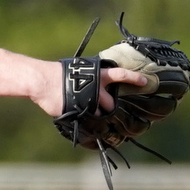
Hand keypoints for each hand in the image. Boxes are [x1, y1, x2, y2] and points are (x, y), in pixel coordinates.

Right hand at [32, 63, 147, 116]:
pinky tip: (70, 110)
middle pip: (110, 104)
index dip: (134, 79)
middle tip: (94, 103)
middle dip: (105, 106)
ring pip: (98, 114)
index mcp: (99, 75)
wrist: (43, 81)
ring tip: (77, 104)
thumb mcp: (79, 70)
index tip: (145, 82)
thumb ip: (92, 78)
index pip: (121, 75)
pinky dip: (80, 117)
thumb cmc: (58, 73)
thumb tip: (98, 82)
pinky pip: (85, 120)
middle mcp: (97, 88)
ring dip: (92, 113)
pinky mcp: (80, 112)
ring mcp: (90, 102)